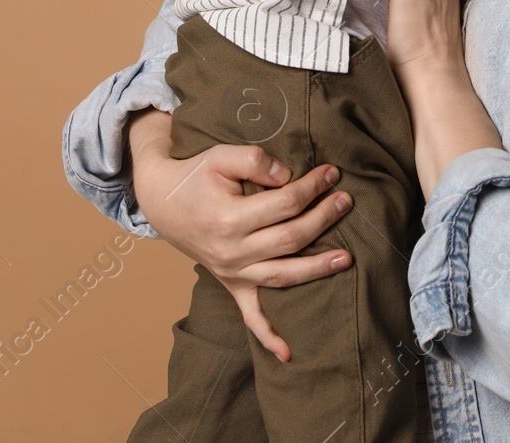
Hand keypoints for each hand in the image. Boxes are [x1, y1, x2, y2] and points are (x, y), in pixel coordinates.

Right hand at [127, 109, 353, 361]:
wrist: (162, 202)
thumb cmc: (195, 176)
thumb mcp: (220, 156)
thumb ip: (255, 161)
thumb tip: (288, 177)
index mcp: (229, 219)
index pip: (284, 204)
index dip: (311, 187)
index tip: (331, 173)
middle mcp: (231, 252)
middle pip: (290, 239)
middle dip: (323, 219)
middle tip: (346, 201)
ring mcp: (232, 273)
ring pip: (282, 276)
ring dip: (317, 269)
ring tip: (348, 258)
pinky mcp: (231, 284)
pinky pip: (250, 316)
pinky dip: (268, 337)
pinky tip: (288, 353)